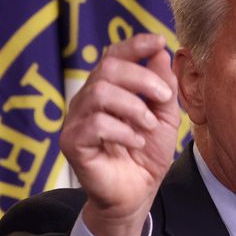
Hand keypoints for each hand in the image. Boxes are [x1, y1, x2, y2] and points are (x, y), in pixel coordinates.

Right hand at [60, 32, 179, 235]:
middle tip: (164, 100)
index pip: (113, 56)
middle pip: (107, 68)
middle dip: (142, 79)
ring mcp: (76, 120)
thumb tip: (159, 50)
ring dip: (133, 107)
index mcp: (108, 89)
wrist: (137, 194)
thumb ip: (162, 86)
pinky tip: (135, 142)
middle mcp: (87, 99)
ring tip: (148, 126)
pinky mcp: (71, 142)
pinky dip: (123, 131)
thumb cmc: (146, 154)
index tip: (157, 41)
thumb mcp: (164, 117)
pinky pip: (95, 124)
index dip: (133, 44)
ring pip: (100, 93)